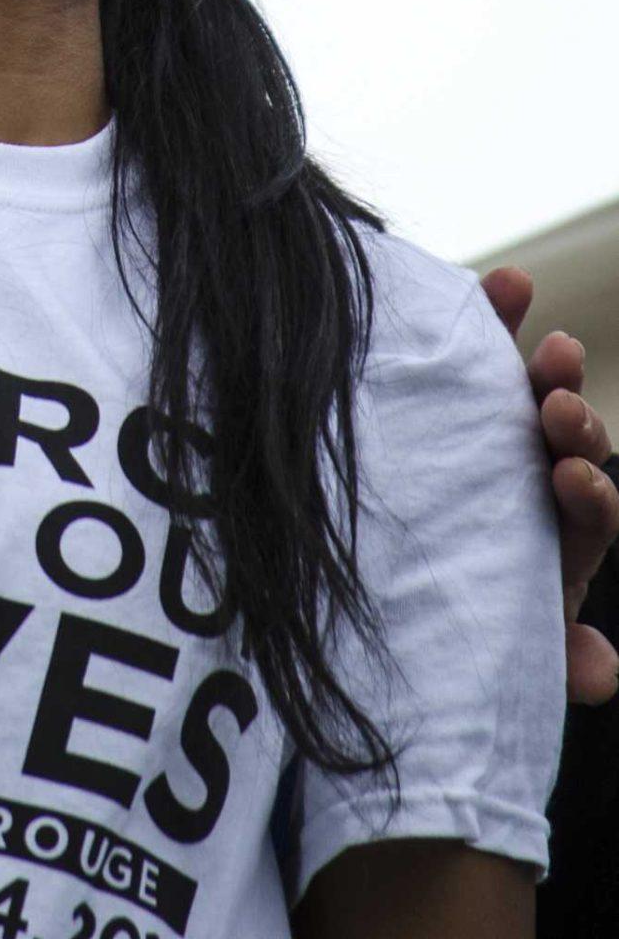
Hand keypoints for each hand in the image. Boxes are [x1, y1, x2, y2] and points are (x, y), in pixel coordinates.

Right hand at [481, 264, 618, 703]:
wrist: (358, 567)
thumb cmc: (440, 609)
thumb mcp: (492, 636)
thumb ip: (547, 654)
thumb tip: (604, 669)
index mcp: (551, 539)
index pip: (589, 514)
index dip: (589, 493)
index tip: (571, 477)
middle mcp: (533, 478)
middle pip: (573, 445)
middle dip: (576, 424)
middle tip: (555, 406)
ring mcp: (496, 427)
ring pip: (536, 390)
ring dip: (549, 368)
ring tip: (556, 347)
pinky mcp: (454, 384)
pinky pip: (483, 341)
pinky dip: (499, 311)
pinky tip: (510, 282)